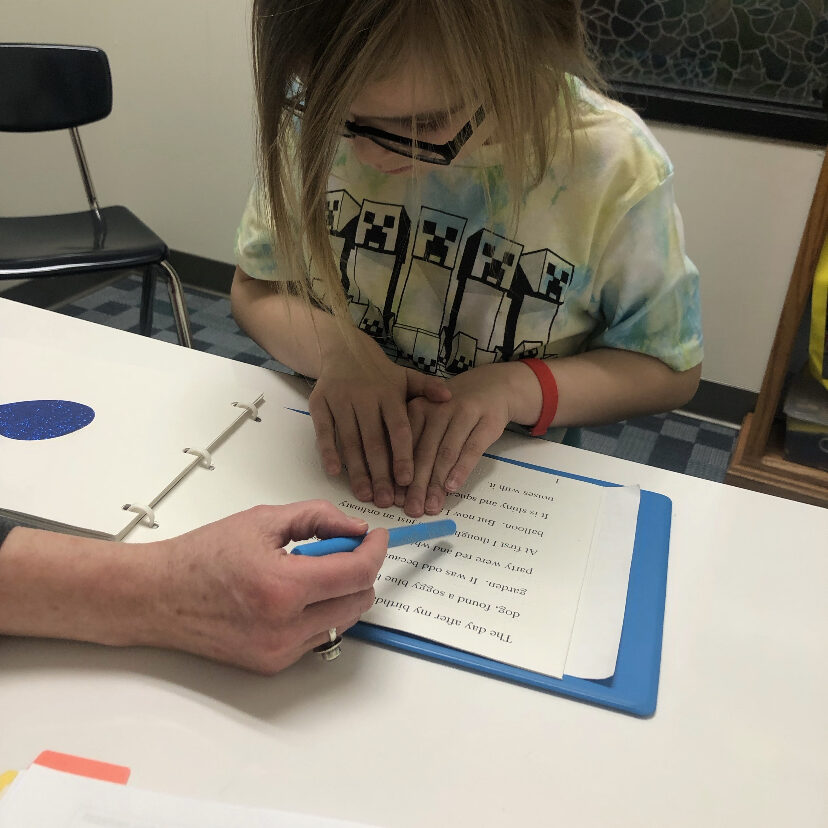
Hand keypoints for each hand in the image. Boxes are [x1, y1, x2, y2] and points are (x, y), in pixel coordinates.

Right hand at [142, 501, 388, 672]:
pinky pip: (319, 636)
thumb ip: (317, 518)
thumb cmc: (202, 556)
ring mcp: (280, 651)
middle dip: (359, 570)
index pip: (357, 574)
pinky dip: (320, 612)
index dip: (375, 551)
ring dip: (341, 592)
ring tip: (307, 571)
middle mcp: (284, 628)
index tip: (376, 537)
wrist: (158, 597)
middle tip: (340, 549)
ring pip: (344, 620)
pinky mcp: (273, 664)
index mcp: (282, 588)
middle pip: (358, 600)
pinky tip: (293, 594)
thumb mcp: (263, 520)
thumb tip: (355, 529)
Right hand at [308, 341, 449, 507]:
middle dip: (380, 473)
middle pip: (374, 441)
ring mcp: (341, 400)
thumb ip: (427, 388)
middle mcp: (365, 397)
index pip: (399, 429)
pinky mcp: (320, 403)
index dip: (403, 455)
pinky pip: (324, 431)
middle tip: (386, 501)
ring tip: (364, 495)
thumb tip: (449, 397)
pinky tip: (335, 473)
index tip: (408, 480)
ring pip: (350, 441)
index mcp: (390, 393)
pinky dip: (328, 452)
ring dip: (357, 470)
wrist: (343, 348)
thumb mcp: (406, 376)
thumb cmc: (381, 372)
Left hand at [403, 364, 525, 516]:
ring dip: (437, 482)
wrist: (492, 386)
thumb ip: (415, 447)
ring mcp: (464, 412)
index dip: (398, 474)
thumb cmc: (452, 412)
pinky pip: (472, 448)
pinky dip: (461, 469)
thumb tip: (399, 489)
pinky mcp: (487, 420)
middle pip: (424, 451)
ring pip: (446, 452)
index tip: (394, 500)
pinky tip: (452, 487)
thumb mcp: (430, 420)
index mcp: (418, 408)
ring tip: (431, 506)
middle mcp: (438, 408)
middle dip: (417, 485)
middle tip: (411, 510)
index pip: (404, 445)